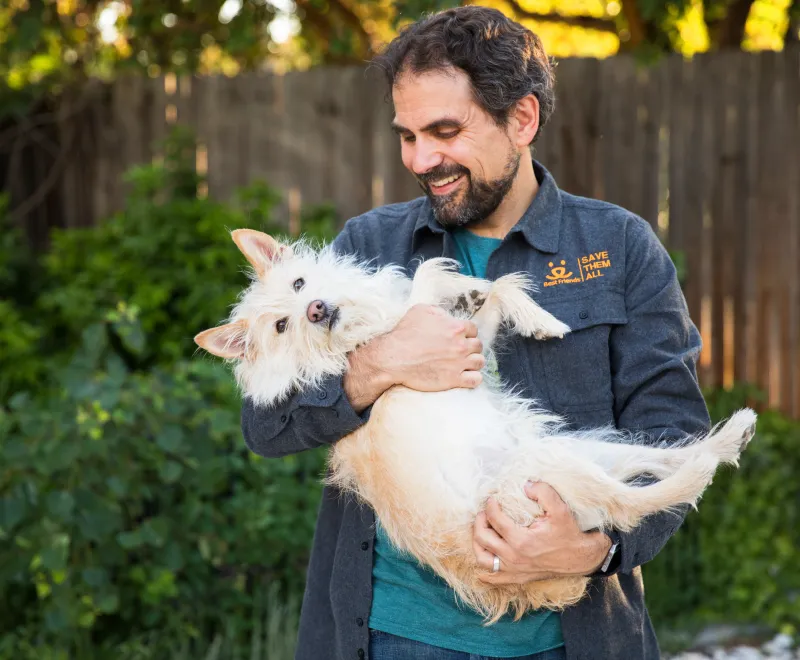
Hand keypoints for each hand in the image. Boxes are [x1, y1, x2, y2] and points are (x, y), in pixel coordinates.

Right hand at [344, 304, 483, 410]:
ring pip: (479, 362)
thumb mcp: (420, 311)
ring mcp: (458, 363)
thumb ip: (438, 312)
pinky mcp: (454, 379)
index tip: (460, 338)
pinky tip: (465, 377)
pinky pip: (476, 380)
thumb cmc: (404, 333)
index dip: (467, 333)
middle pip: (478, 346)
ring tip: (464, 364)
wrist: (393, 358)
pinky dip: (473, 379)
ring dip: (473, 362)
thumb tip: (446, 316)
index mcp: (455, 327)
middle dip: (471, 347)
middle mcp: (461, 345)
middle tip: (461, 351)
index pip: (473, 329)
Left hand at [472, 481, 611, 584]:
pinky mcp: (517, 578)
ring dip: (477, 543)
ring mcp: (514, 570)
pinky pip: (492, 578)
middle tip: (484, 512)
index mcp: (522, 540)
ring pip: (482, 559)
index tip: (492, 499)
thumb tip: (525, 485)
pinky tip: (487, 555)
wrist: (581, 558)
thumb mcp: (560, 508)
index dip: (489, 506)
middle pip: (482, 538)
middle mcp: (514, 558)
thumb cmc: (569, 533)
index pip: (494, 520)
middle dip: (479, 521)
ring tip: (482, 530)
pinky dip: (483, 569)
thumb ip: (543, 492)